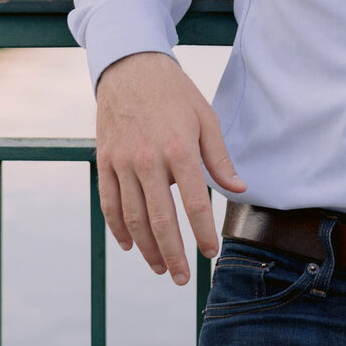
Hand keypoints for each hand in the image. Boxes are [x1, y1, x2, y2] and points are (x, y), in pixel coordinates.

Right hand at [96, 51, 246, 283]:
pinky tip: (130, 245)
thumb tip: (240, 189)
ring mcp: (122, 162)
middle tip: (182, 278)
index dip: (203, 233)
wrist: (131, 68)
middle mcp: (148, 160)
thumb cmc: (175, 94)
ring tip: (161, 267)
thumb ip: (220, 158)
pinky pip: (109, 203)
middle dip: (173, 254)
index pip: (194, 203)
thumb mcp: (207, 119)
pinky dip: (118, 228)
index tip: (211, 254)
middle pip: (160, 220)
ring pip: (133, 217)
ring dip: (147, 248)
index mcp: (179, 150)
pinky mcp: (105, 161)